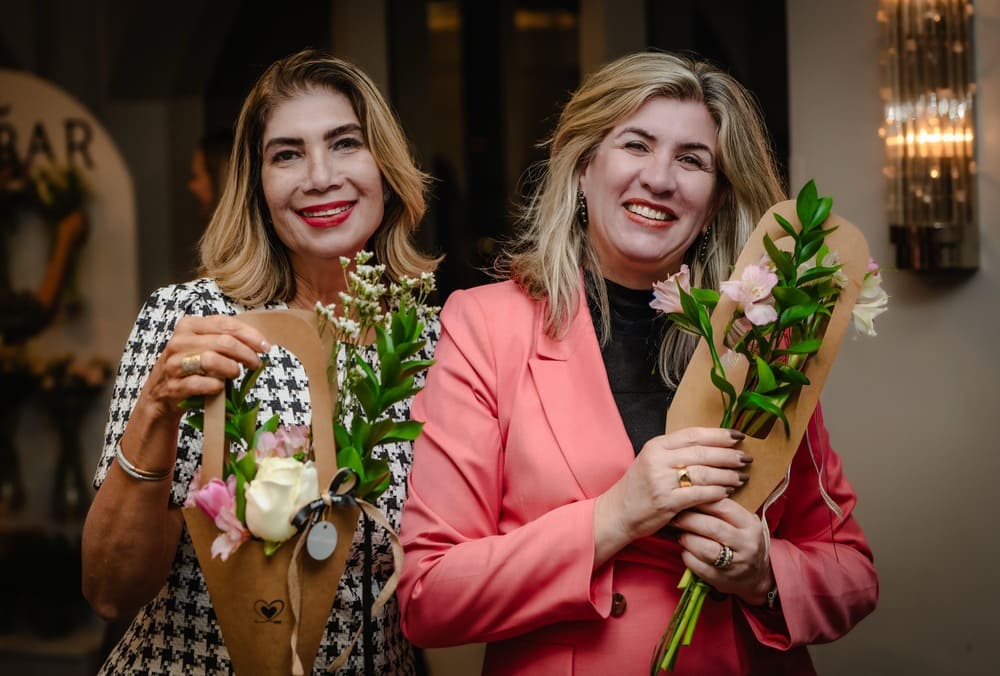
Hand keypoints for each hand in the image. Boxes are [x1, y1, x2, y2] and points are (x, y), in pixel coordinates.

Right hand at [138, 315, 270, 422]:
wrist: (161, 393)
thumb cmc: (191, 366)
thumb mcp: (205, 345)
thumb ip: (227, 339)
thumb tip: (260, 343)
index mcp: (189, 325)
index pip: (225, 324)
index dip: (250, 335)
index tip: (265, 347)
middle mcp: (179, 341)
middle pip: (223, 342)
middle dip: (246, 354)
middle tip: (255, 364)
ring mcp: (173, 364)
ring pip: (211, 360)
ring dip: (231, 369)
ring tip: (236, 374)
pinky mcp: (173, 386)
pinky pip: (201, 383)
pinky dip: (216, 386)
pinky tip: (220, 387)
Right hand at [593, 427, 749, 565]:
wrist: (618, 512)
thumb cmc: (639, 487)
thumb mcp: (652, 461)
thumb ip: (676, 452)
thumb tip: (712, 445)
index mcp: (656, 445)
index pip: (693, 434)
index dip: (718, 434)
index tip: (738, 436)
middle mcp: (658, 460)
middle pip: (702, 452)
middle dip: (728, 455)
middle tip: (746, 459)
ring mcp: (661, 481)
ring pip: (703, 473)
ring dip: (726, 475)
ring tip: (741, 477)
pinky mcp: (666, 502)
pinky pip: (699, 494)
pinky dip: (716, 493)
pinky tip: (727, 493)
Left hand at [673, 498, 772, 604]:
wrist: (755, 577)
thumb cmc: (742, 542)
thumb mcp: (742, 523)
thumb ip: (723, 509)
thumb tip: (693, 492)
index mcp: (750, 525)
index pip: (724, 507)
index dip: (702, 500)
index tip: (686, 496)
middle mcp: (746, 544)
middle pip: (712, 527)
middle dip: (689, 519)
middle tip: (675, 516)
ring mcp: (735, 564)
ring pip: (704, 548)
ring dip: (686, 538)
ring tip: (679, 533)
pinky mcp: (721, 579)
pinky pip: (697, 566)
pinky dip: (686, 555)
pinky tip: (685, 549)